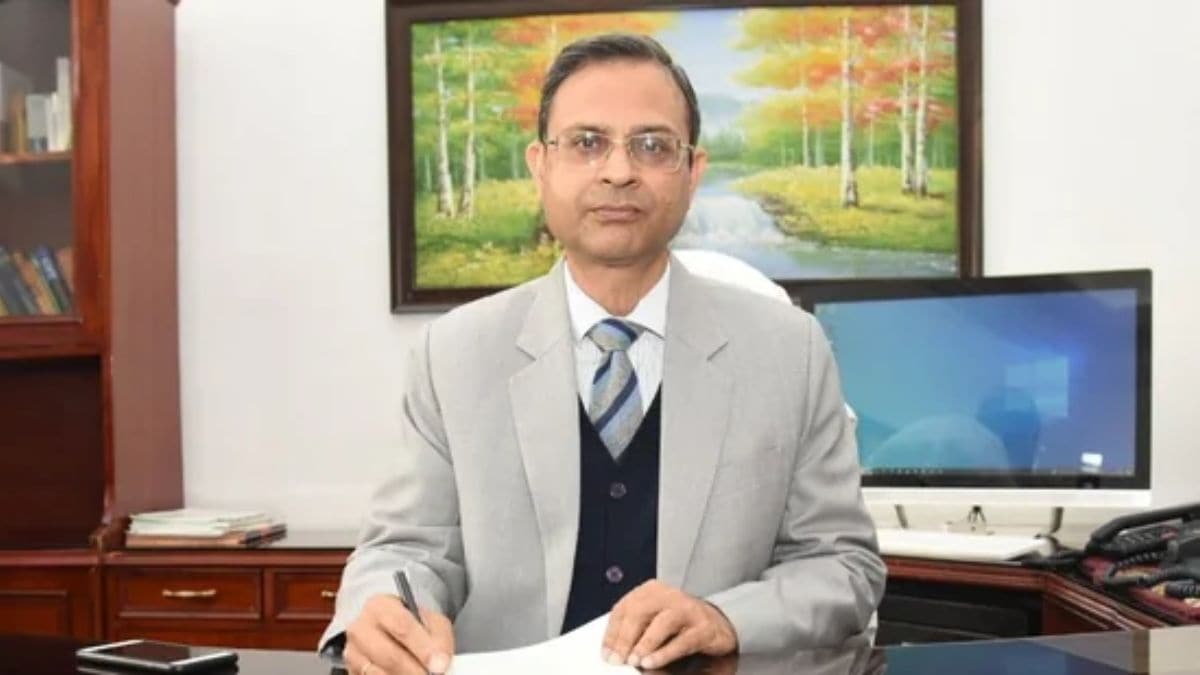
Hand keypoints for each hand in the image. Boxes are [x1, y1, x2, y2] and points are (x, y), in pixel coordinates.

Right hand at [344, 594, 453, 674]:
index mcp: (379, 606)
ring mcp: (353, 654)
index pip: (402, 627)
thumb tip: (439, 663)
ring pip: (379, 674)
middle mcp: (360, 629)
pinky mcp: (352, 672)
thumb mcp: (431, 621)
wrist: (390, 632)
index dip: (422, 648)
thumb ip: (439, 638)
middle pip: (389, 655)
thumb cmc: (412, 625)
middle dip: (414, 670)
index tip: (439, 665)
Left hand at [602, 580, 737, 669]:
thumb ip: (635, 634)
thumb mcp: (652, 625)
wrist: (717, 628)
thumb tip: (616, 654)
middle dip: (625, 638)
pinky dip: (665, 653)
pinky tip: (652, 662)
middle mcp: (669, 596)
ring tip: (634, 661)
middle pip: (640, 611)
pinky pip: (683, 640)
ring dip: (645, 644)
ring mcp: (689, 609)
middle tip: (617, 660)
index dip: (612, 633)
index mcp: (650, 591)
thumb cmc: (678, 627)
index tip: (606, 654)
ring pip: (662, 622)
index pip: (624, 608)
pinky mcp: (705, 628)